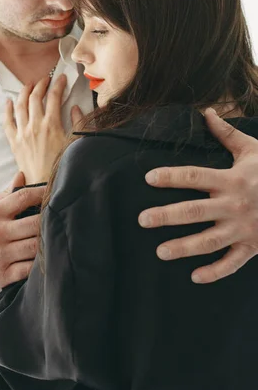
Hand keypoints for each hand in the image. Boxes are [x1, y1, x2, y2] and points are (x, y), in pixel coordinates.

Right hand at [0, 173, 44, 292]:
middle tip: (59, 216)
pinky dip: (39, 261)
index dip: (42, 193)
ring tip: (54, 235)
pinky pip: (30, 267)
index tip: (53, 191)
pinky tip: (44, 255)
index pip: (23, 197)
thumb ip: (5, 196)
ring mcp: (0, 256)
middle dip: (49, 219)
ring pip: (35, 246)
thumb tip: (21, 176)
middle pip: (34, 223)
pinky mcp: (3, 275)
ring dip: (46, 241)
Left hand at [4, 74, 82, 182]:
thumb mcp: (77, 144)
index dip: (58, 84)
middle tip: (45, 80)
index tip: (61, 78)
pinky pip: (7, 122)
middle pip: (35, 97)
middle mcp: (35, 126)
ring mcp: (22, 133)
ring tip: (29, 85)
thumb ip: (78, 123)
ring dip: (24, 92)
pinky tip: (8, 102)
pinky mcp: (15, 142)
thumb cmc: (63, 167)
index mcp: (52, 125)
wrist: (46, 185)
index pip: (54, 96)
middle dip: (41, 84)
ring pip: (20, 105)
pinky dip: (7, 110)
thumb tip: (75, 107)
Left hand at [138, 108, 257, 283]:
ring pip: (209, 241)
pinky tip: (195, 277)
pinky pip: (233, 263)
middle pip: (195, 211)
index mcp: (231, 180)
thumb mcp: (252, 149)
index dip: (171, 177)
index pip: (195, 176)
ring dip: (184, 247)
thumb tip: (207, 112)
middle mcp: (234, 205)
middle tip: (143, 220)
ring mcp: (243, 228)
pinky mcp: (253, 246)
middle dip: (167, 216)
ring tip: (160, 252)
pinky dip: (215, 272)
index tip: (149, 178)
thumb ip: (226, 133)